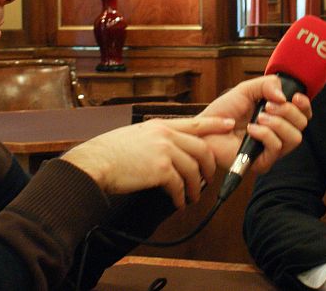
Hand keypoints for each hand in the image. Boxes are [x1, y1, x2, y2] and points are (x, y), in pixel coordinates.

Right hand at [61, 116, 234, 207]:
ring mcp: (164, 150)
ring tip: (193, 198)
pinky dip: (182, 197)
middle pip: (201, 148)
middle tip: (209, 178)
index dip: (215, 123)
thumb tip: (169, 150)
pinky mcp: (161, 169)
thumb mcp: (136, 135)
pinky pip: (180, 186)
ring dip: (196, 187)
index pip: (195, 122)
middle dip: (209, 166)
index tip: (229, 124)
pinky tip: (180, 203)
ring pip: (193, 170)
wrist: (95, 162)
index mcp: (160, 125)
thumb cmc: (110, 152)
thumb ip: (155, 138)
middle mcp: (165, 134)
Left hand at [196, 74, 311, 173]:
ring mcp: (271, 150)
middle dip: (288, 111)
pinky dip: (265, 134)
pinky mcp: (262, 162)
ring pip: (294, 138)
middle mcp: (278, 134)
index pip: (303, 115)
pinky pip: (276, 148)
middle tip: (267, 106)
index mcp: (278, 117)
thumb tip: (284, 96)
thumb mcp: (246, 90)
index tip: (295, 97)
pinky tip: (251, 129)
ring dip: (278, 123)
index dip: (304, 105)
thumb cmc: (223, 112)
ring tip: (259, 117)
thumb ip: (267, 85)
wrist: (204, 128)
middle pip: (302, 125)